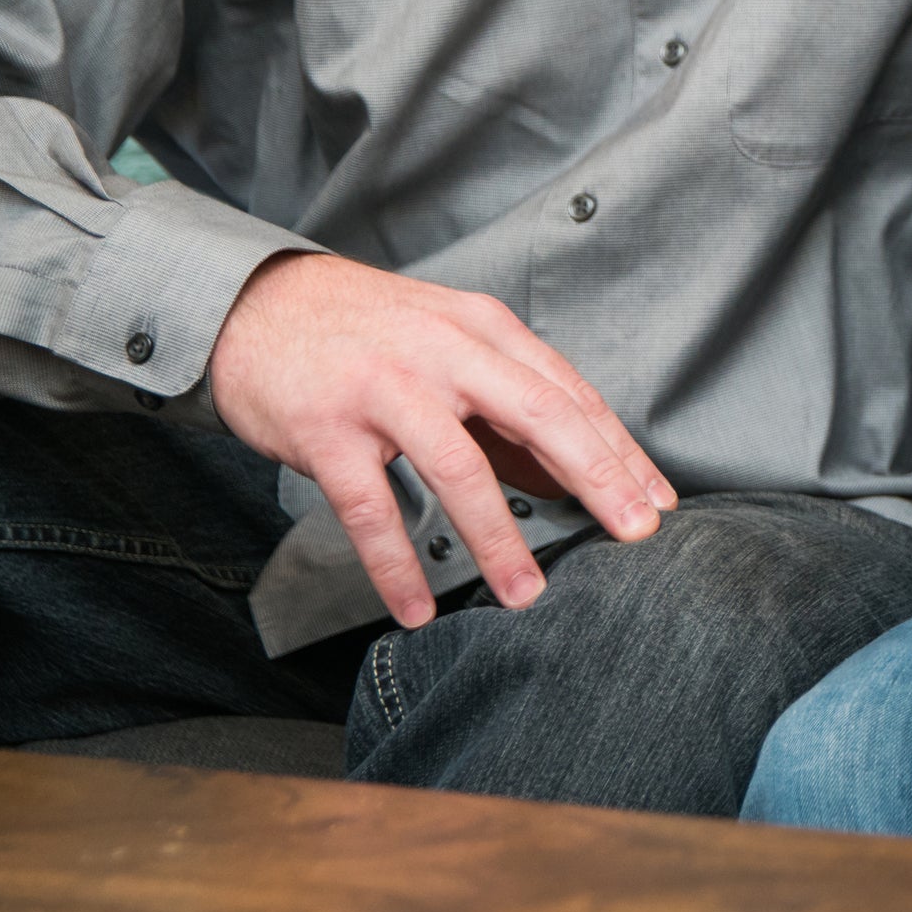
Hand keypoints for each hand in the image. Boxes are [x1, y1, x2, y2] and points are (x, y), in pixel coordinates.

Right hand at [207, 251, 673, 627]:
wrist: (254, 303)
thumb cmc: (365, 332)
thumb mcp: (449, 344)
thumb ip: (507, 405)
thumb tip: (567, 476)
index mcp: (484, 329)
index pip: (569, 393)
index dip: (618, 449)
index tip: (657, 499)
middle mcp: (443, 351)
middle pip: (540, 416)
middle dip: (597, 477)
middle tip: (635, 533)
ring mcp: (384, 388)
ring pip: (460, 469)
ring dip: (499, 539)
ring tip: (527, 596)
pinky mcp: (325, 429)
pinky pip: (371, 509)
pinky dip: (397, 565)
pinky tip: (418, 608)